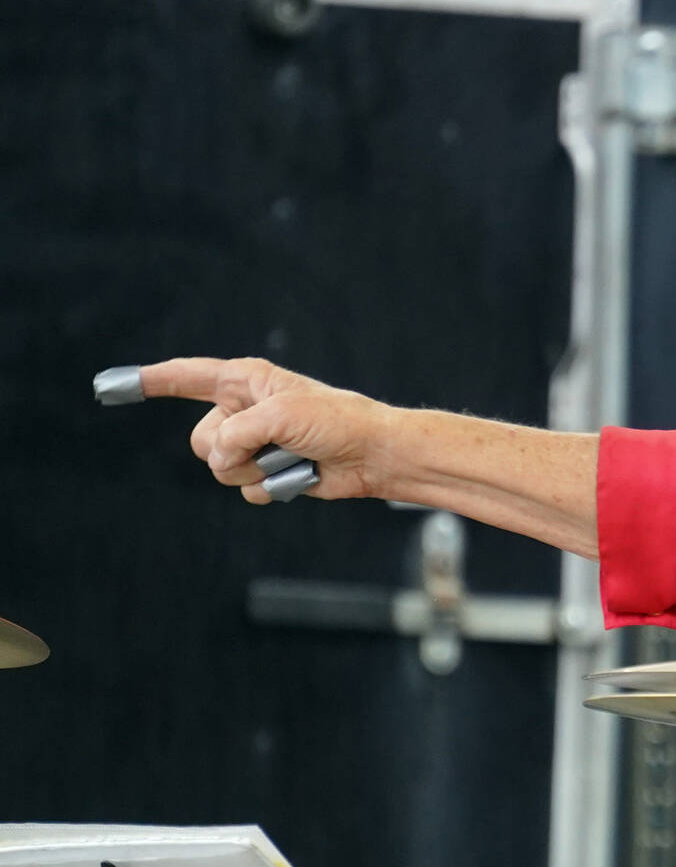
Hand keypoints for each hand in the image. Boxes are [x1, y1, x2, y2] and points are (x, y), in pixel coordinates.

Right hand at [137, 357, 394, 503]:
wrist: (373, 455)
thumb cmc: (337, 422)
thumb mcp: (281, 415)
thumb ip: (237, 433)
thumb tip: (219, 459)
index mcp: (246, 381)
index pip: (187, 377)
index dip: (150, 381)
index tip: (112, 386)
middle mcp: (244, 411)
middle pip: (200, 441)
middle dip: (231, 449)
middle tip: (272, 440)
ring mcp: (254, 444)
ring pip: (220, 469)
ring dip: (256, 468)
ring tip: (293, 455)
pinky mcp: (268, 471)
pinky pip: (246, 489)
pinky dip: (273, 486)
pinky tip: (300, 474)